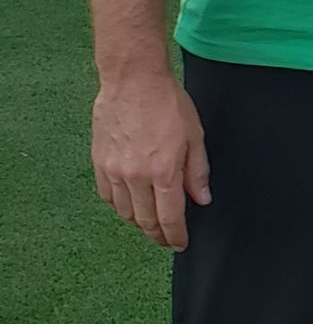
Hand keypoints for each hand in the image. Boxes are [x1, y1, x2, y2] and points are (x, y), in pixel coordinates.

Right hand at [92, 71, 211, 249]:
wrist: (133, 79)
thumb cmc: (167, 102)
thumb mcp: (195, 136)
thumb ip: (197, 172)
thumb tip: (201, 199)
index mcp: (163, 171)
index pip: (170, 218)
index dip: (176, 236)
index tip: (180, 243)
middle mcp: (136, 176)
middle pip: (145, 221)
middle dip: (158, 235)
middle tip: (165, 239)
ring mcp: (114, 170)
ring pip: (125, 212)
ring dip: (138, 223)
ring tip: (149, 223)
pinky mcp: (99, 162)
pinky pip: (107, 196)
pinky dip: (119, 206)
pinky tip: (129, 204)